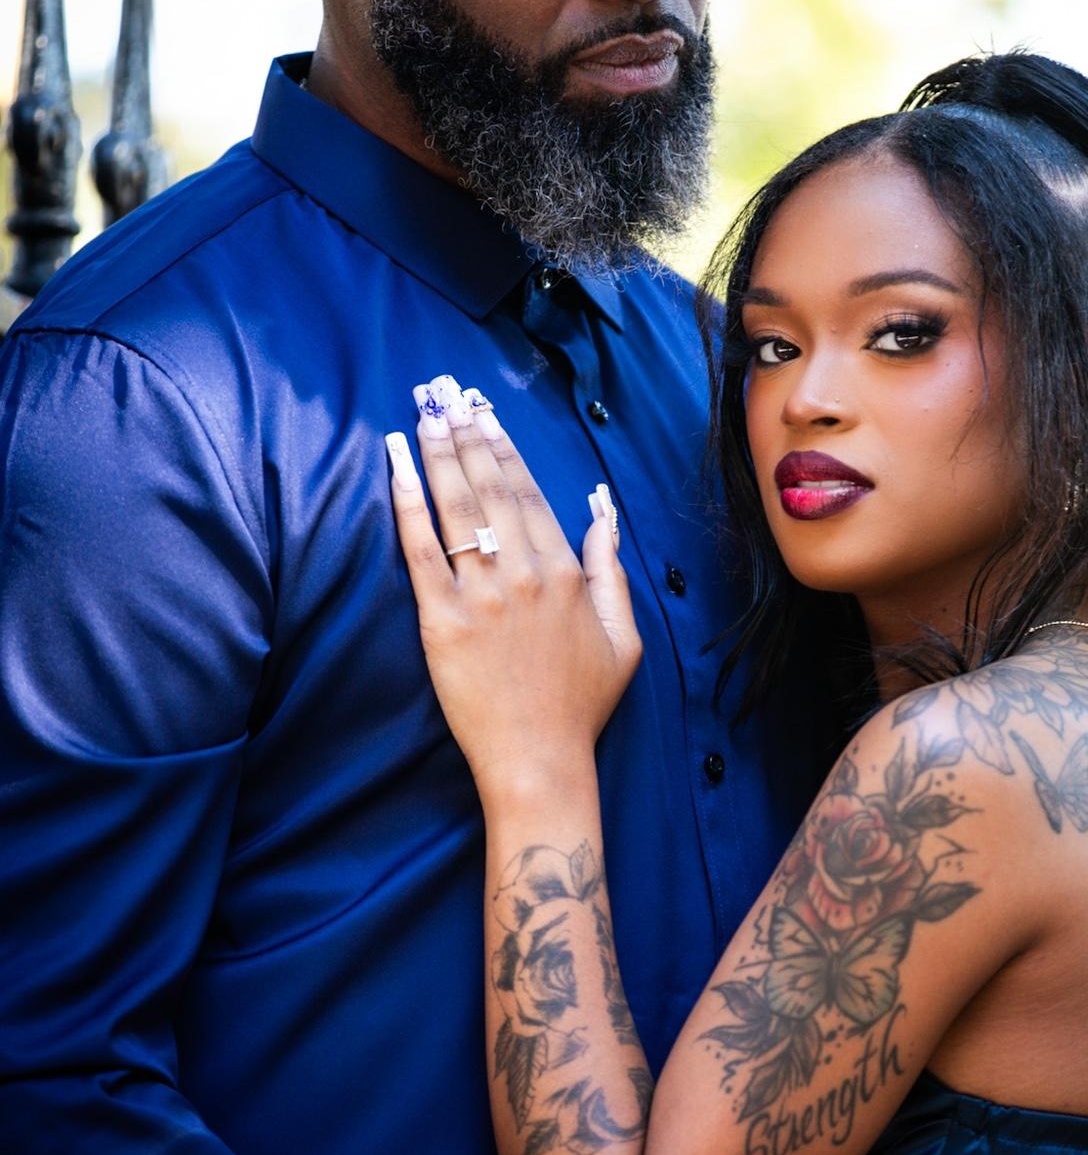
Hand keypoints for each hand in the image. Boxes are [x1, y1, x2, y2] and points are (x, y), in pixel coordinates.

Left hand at [386, 376, 641, 801]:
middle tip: (445, 394)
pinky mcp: (441, 622)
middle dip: (466, 434)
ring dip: (437, 454)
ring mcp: (481, 596)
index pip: (529, 494)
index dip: (504, 448)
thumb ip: (611, 571)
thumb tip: (603, 514)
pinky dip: (407, 504)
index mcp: (566, 573)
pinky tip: (396, 468)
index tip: (486, 415)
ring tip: (421, 414)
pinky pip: (420, 551)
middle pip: (489, 488)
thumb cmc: (582, 705)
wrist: (540, 760)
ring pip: (456, 508)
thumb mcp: (623, 638)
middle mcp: (524, 574)